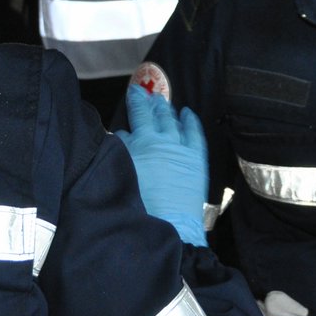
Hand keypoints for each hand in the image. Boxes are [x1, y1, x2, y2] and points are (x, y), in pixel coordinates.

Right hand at [114, 84, 208, 245]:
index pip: (137, 116)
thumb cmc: (139, 204)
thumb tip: (120, 135)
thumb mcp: (121, 174)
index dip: (135, 101)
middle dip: (149, 102)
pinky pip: (195, 133)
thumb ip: (119, 151)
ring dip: (167, 110)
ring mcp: (181, 149)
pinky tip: (187, 113)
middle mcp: (161, 141)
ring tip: (163, 101)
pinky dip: (190, 121)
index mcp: (141, 143)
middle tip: (146, 92)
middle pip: (154, 116)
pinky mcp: (195, 159)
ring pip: (173, 122)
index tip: (132, 91)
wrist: (168, 224)